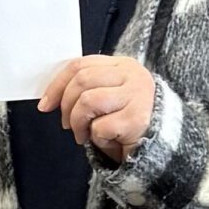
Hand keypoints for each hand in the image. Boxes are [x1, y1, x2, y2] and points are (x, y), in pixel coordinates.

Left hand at [38, 56, 157, 162]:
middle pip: (81, 81)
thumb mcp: (110, 96)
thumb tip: (51, 96)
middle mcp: (132, 75)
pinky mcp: (137, 119)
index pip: (80, 65)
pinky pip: (100, 126)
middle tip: (67, 124)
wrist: (163, 144)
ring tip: (83, 134)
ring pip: (87, 101)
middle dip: (66, 106)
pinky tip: (106, 140)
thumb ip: (88, 88)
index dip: (57, 85)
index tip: (45, 104)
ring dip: (78, 123)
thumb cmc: (129, 120)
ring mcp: (137, 95)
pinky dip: (96, 138)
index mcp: (122, 65)